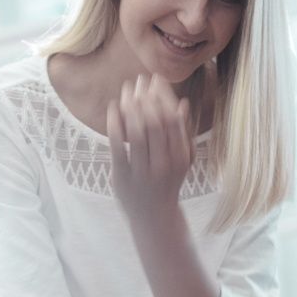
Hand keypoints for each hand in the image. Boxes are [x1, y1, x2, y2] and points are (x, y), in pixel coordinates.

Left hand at [107, 74, 194, 222]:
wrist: (154, 217)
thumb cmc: (168, 183)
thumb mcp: (183, 159)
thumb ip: (183, 133)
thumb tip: (183, 103)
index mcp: (180, 157)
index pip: (172, 119)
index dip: (164, 96)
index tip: (156, 79)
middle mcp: (163, 164)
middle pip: (154, 122)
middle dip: (146, 96)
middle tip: (139, 79)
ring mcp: (142, 172)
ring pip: (136, 132)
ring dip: (131, 106)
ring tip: (127, 90)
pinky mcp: (122, 176)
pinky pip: (117, 146)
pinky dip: (114, 124)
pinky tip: (113, 108)